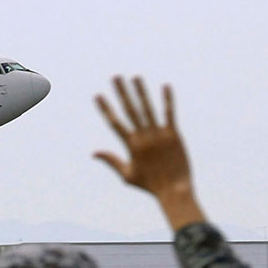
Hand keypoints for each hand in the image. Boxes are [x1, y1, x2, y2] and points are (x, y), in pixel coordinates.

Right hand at [94, 76, 205, 229]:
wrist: (174, 190)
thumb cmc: (149, 185)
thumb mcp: (126, 175)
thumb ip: (111, 160)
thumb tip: (94, 153)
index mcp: (131, 146)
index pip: (115, 123)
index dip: (106, 108)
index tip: (98, 95)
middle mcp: (144, 137)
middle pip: (130, 110)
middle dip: (121, 92)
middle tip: (115, 77)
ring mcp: (159, 135)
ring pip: (148, 108)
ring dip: (141, 91)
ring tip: (135, 77)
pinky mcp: (174, 135)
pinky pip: (169, 114)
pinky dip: (167, 100)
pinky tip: (165, 86)